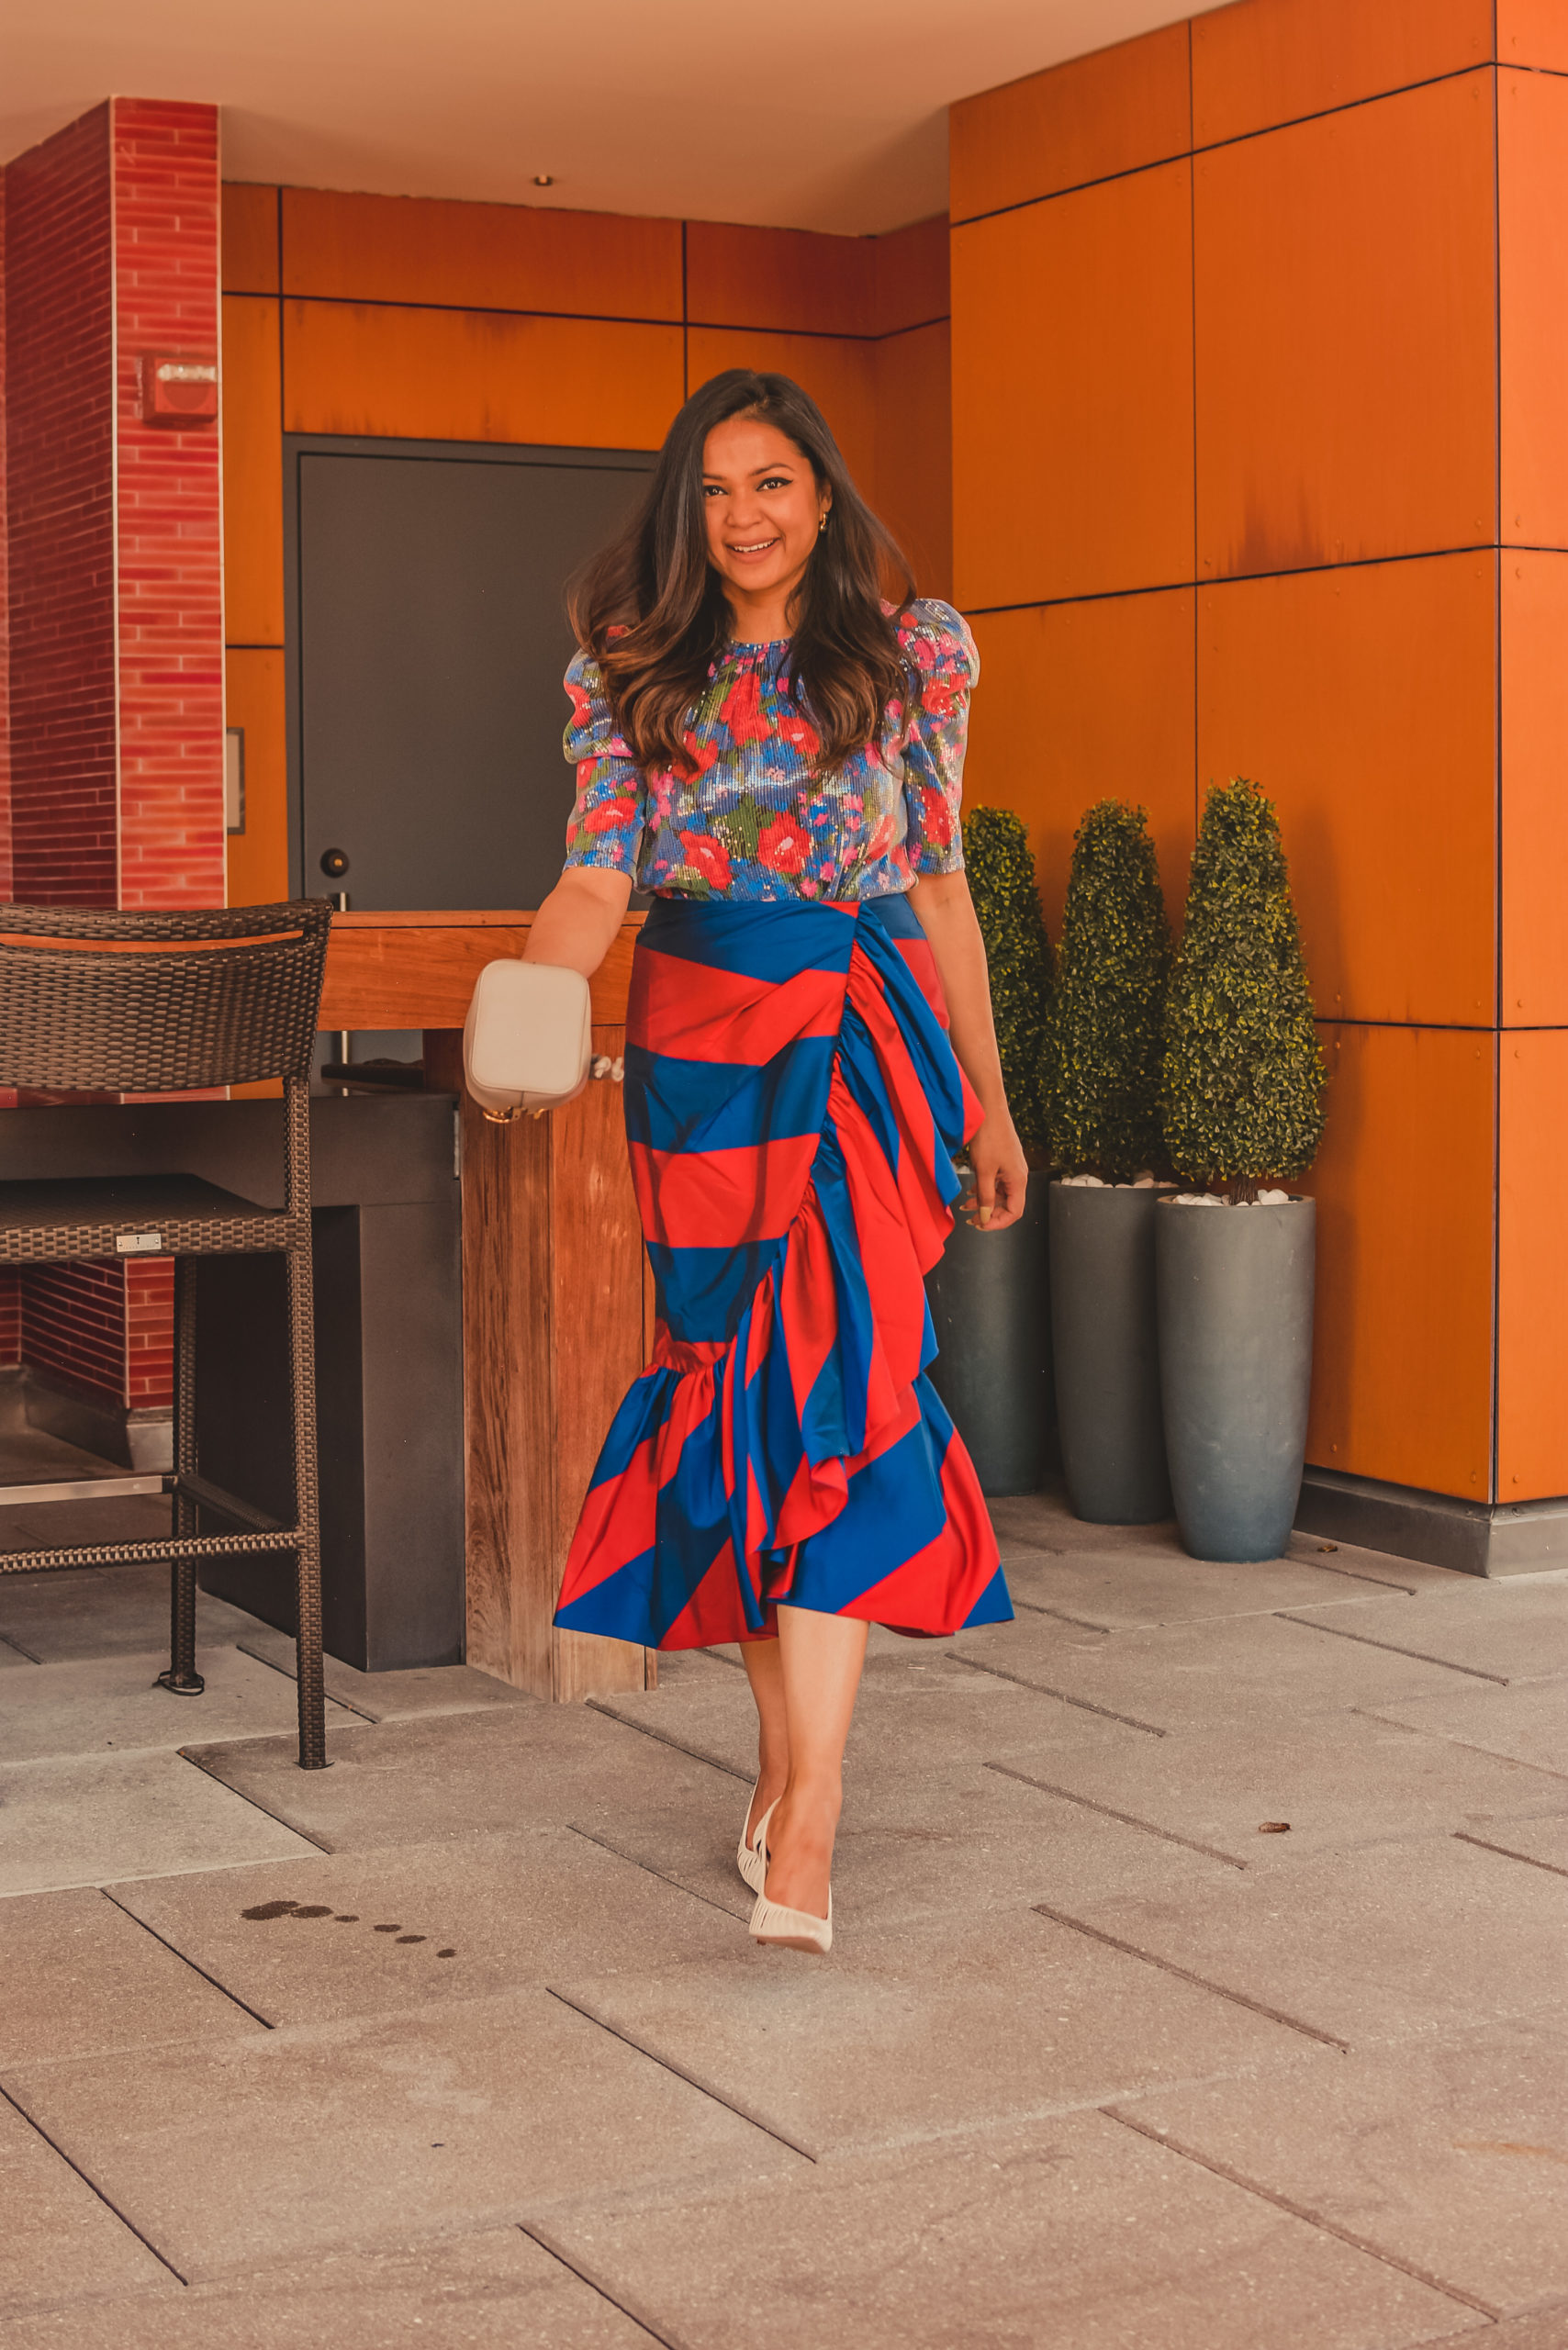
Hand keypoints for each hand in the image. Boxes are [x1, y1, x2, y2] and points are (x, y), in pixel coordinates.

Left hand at [966, 1114, 1027, 1231]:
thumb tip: (986, 1217)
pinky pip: (996, 1181)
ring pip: (1000, 1193)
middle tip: (970, 1219)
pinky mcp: (1003, 1160)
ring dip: (984, 1201)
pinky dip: (984, 1188)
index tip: (980, 1225)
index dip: (998, 1223)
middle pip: (1007, 1204)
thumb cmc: (989, 1137)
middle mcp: (1018, 1175)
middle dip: (988, 1213)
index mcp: (1018, 1180)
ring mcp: (1011, 1167)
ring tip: (966, 1205)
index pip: (1014, 1212)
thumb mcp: (984, 1171)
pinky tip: (971, 1191)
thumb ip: (986, 1197)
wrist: (988, 1109)